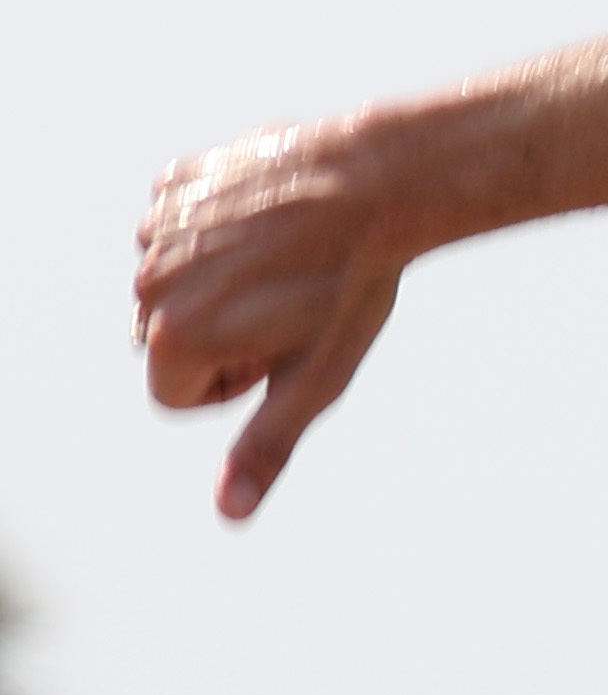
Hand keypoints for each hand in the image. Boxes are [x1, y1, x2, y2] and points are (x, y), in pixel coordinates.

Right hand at [135, 118, 421, 521]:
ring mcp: (155, 227)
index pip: (176, 397)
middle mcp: (147, 282)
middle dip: (217, 338)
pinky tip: (267, 226)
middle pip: (167, 341)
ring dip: (215, 285)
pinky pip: (180, 229)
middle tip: (283, 308)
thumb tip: (229, 512)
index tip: (278, 353)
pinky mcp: (171, 183)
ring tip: (278, 267)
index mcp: (173, 338)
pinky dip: (214, 234)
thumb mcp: (314, 382)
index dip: (235, 384)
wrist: (373, 187)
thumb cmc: (348, 293)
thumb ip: (264, 446)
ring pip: (173, 284)